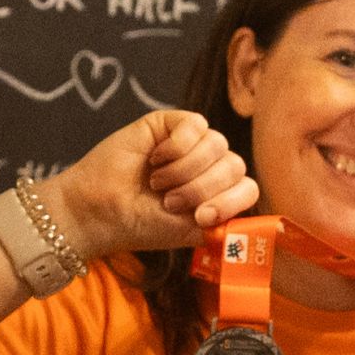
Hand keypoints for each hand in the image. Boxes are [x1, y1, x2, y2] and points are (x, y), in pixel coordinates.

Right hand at [48, 108, 254, 261]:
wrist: (101, 211)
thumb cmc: (141, 223)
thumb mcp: (190, 231)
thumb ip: (224, 222)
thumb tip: (254, 218)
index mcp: (218, 193)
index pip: (249, 188)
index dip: (230, 201)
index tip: (199, 217)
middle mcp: (209, 167)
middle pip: (234, 166)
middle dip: (201, 188)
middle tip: (168, 201)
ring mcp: (192, 144)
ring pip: (217, 145)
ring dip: (185, 170)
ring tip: (157, 182)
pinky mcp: (171, 124)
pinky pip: (196, 125)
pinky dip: (177, 146)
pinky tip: (155, 158)